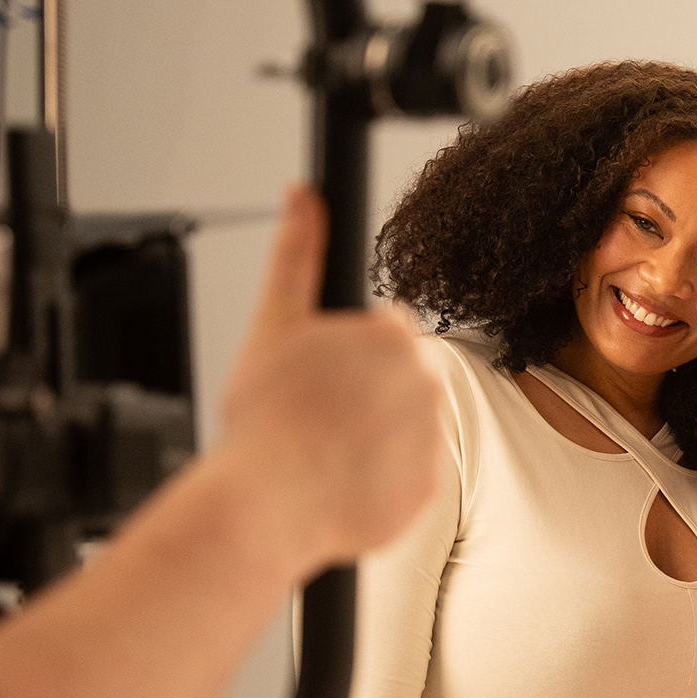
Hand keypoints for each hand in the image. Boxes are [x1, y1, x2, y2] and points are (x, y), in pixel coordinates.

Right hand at [213, 184, 442, 570]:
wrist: (266, 503)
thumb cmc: (266, 420)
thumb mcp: (274, 323)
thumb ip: (297, 254)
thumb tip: (303, 194)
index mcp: (394, 338)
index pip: (385, 334)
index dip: (348, 357)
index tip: (320, 379)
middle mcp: (426, 385)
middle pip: (399, 381)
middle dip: (365, 394)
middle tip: (319, 416)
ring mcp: (430, 439)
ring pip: (404, 428)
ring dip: (373, 437)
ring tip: (325, 450)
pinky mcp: (426, 487)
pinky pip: (406, 477)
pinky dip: (378, 480)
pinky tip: (340, 480)